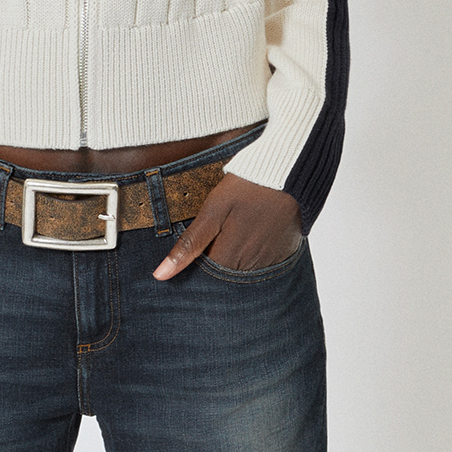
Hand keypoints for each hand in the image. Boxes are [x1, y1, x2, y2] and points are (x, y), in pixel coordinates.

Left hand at [152, 173, 302, 279]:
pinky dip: (254, 256)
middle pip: (223, 278)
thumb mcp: (212, 211)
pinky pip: (263, 266)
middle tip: (217, 236)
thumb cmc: (247, 187)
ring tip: (235, 233)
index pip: (203, 279)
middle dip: (214, 264)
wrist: (289, 172)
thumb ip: (189, 245)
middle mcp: (250, 268)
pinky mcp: (284, 256)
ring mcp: (270, 264)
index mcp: (228, 259)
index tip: (195, 250)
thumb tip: (161, 274)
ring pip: (242, 273)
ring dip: (234, 260)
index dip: (195, 265)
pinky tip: (252, 236)